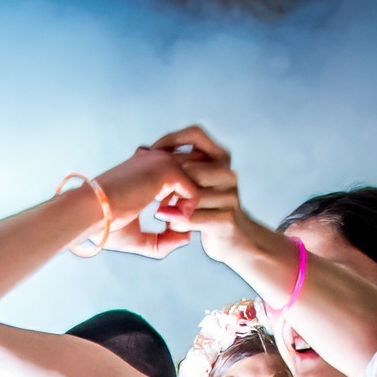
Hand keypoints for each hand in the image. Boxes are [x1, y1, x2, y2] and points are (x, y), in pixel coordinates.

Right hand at [89, 146, 198, 256]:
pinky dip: (186, 213)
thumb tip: (187, 237)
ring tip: (167, 225)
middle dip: (186, 210)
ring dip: (187, 212)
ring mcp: (162, 161)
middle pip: (191, 183)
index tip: (165, 228)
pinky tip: (167, 221)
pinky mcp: (168, 169)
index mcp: (146, 170)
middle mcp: (156, 160)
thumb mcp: (138, 237)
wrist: (90, 212)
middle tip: (169, 227)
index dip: (178, 209)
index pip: (178, 183)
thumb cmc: (106, 225)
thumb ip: (164, 239)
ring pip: (195, 187)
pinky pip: (194, 192)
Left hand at [144, 124, 251, 262]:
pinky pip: (191, 217)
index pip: (195, 134)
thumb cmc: (207, 209)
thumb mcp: (196, 181)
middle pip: (190, 166)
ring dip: (171, 204)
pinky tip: (169, 226)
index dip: (171, 141)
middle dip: (169, 180)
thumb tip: (141, 149)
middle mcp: (228, 174)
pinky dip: (175, 222)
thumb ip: (177, 165)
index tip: (152, 154)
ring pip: (190, 193)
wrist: (235, 242)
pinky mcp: (225, 220)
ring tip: (161, 212)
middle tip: (155, 194)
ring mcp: (230, 197)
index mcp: (221, 158)